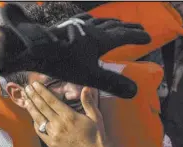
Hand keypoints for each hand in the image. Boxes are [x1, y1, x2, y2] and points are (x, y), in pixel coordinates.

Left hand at [0, 4, 150, 97]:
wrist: (33, 48)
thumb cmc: (63, 63)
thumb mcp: (90, 77)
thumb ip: (113, 83)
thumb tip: (135, 91)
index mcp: (100, 40)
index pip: (124, 36)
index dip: (137, 36)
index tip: (148, 37)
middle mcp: (92, 29)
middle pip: (115, 26)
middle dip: (129, 28)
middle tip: (140, 28)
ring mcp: (78, 25)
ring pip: (101, 21)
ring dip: (113, 23)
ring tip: (120, 24)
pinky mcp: (67, 25)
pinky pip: (86, 19)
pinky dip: (95, 20)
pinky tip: (91, 21)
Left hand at [23, 81, 108, 146]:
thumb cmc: (97, 135)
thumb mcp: (96, 117)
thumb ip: (88, 102)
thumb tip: (86, 88)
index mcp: (69, 116)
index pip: (51, 101)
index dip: (42, 92)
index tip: (35, 84)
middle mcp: (59, 124)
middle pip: (42, 107)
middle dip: (33, 96)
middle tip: (27, 88)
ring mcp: (54, 135)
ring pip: (38, 118)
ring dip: (31, 108)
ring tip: (26, 100)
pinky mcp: (51, 144)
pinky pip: (40, 131)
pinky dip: (35, 123)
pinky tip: (33, 117)